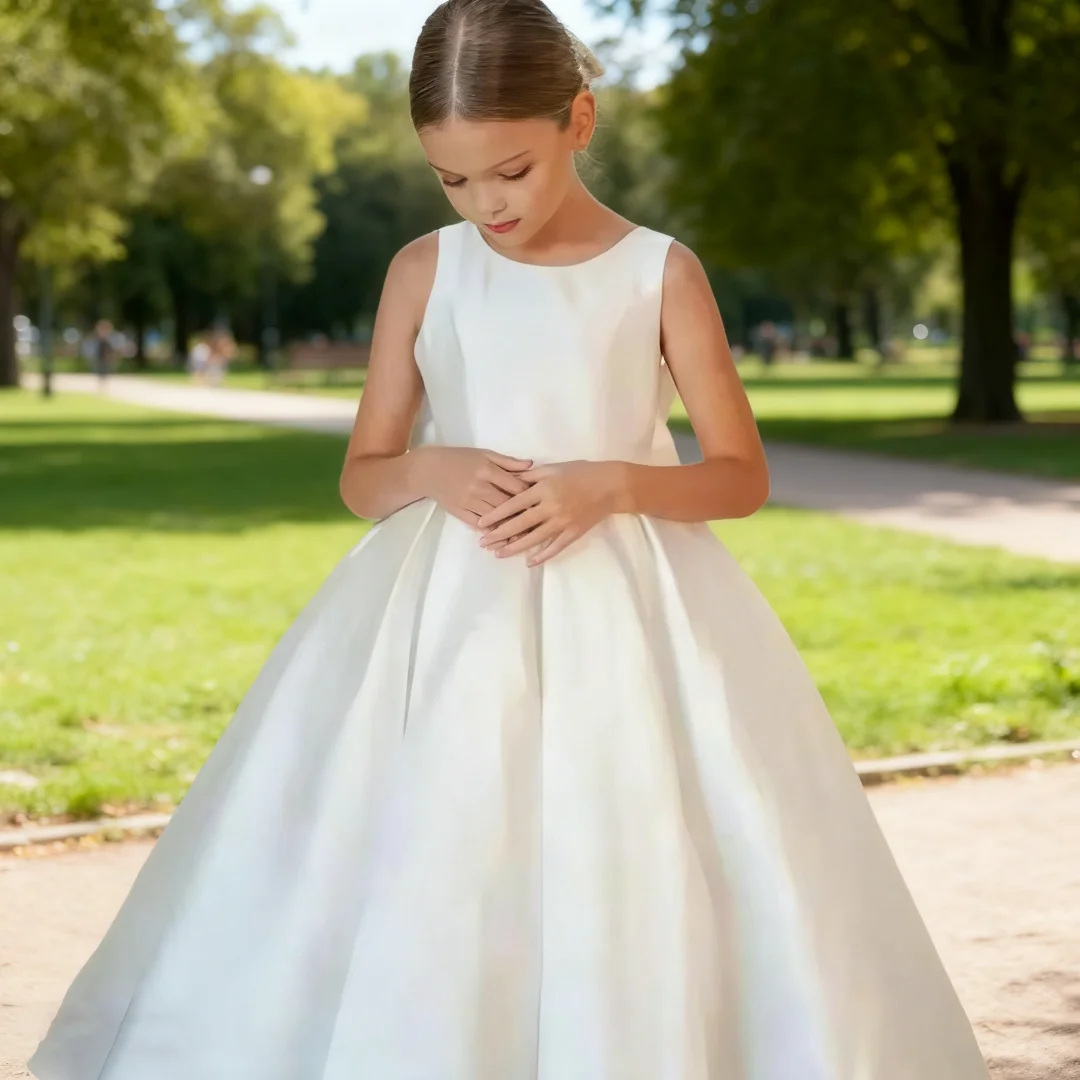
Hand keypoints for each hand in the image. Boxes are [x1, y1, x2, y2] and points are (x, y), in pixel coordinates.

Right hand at [415, 446, 532, 529]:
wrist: (429, 470)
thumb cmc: (460, 459)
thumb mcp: (484, 454)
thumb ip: (508, 461)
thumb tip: (532, 464)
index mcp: (487, 470)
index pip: (515, 486)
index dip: (531, 495)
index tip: (543, 501)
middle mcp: (479, 487)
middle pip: (508, 505)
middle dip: (525, 513)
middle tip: (540, 521)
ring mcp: (469, 502)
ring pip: (496, 518)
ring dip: (511, 526)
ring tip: (527, 533)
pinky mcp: (461, 513)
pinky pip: (480, 526)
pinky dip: (492, 532)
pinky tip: (503, 538)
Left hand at [477, 460, 625, 566]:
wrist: (611, 485)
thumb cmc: (581, 472)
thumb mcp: (554, 468)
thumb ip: (530, 476)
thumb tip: (509, 481)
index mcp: (544, 489)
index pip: (513, 504)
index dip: (496, 515)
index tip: (481, 523)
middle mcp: (550, 507)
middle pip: (519, 524)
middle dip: (499, 534)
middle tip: (483, 542)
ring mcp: (562, 522)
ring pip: (534, 539)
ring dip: (514, 548)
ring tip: (498, 553)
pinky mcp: (573, 533)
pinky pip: (555, 547)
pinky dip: (542, 555)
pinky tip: (529, 562)